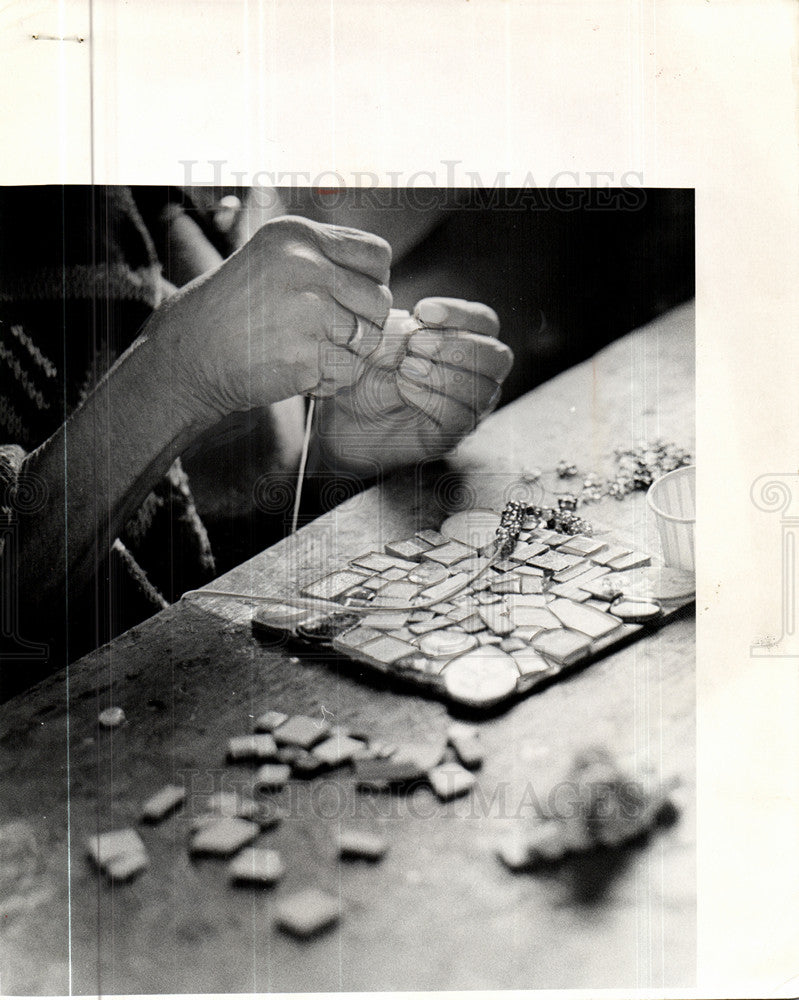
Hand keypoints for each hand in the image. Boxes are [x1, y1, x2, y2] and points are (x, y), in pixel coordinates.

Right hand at [161, 216, 391, 420]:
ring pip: (369, 338)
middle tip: (329, 332)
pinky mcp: (305, 357)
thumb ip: (326, 260)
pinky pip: (349, 371)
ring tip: (312, 350)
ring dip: (348, 352)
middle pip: (380, 300)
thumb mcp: (273, 259)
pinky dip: (332, 378)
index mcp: (299, 236)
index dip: (372, 281)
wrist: (191, 353)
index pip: (378, 256)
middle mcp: (306, 267)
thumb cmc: (236, 309)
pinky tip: (302, 371)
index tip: (348, 297)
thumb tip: (383, 281)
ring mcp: (307, 313)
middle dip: (363, 321)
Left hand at [315, 297, 512, 473]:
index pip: (486, 323)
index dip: (460, 314)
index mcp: (465, 342)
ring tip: (405, 370)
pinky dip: (433, 399)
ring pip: (484, 389)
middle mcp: (476, 375)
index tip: (423, 311)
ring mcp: (467, 407)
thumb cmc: (365, 366)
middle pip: (497, 356)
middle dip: (455, 346)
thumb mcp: (381, 334)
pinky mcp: (450, 434)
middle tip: (414, 346)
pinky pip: (461, 416)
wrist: (341, 410)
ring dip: (442, 374)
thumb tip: (419, 320)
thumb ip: (406, 322)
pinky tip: (406, 390)